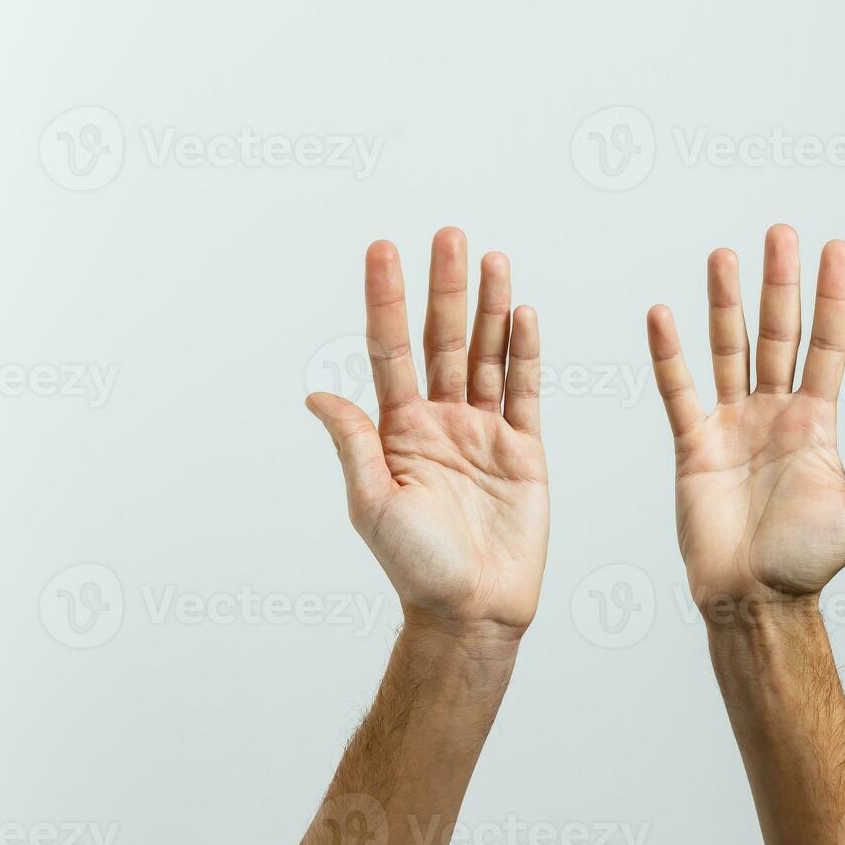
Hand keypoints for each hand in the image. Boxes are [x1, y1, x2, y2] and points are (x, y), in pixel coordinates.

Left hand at [306, 228, 547, 633]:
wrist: (473, 610)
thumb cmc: (417, 567)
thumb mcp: (372, 503)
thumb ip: (355, 442)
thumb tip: (317, 393)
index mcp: (399, 430)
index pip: (391, 349)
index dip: (387, 299)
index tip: (382, 250)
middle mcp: (441, 420)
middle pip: (443, 339)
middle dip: (446, 286)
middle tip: (449, 234)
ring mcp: (485, 431)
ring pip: (487, 354)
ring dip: (491, 306)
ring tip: (494, 259)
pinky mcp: (525, 449)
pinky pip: (526, 390)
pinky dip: (527, 352)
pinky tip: (525, 315)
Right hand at [646, 225, 844, 610]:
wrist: (753, 599)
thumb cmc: (810, 562)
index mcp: (817, 422)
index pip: (828, 344)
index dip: (832, 297)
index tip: (835, 248)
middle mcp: (775, 412)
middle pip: (778, 333)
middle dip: (779, 283)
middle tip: (779, 233)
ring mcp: (733, 424)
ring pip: (729, 349)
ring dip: (726, 303)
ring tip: (723, 255)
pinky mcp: (694, 444)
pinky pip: (679, 391)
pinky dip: (669, 355)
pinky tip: (663, 315)